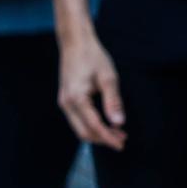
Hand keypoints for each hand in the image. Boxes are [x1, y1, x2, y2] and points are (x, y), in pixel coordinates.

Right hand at [57, 32, 126, 148]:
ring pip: (79, 128)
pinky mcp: (65, 100)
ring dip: (97, 133)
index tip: (122, 144)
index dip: (108, 138)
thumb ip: (113, 102)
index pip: (94, 126)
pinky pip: (77, 120)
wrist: (75, 42)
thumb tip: (119, 124)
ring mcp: (64, 102)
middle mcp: (66, 103)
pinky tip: (105, 122)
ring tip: (117, 132)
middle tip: (122, 139)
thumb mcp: (108, 78)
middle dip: (103, 139)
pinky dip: (91, 125)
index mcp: (77, 98)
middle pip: (84, 133)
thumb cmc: (92, 56)